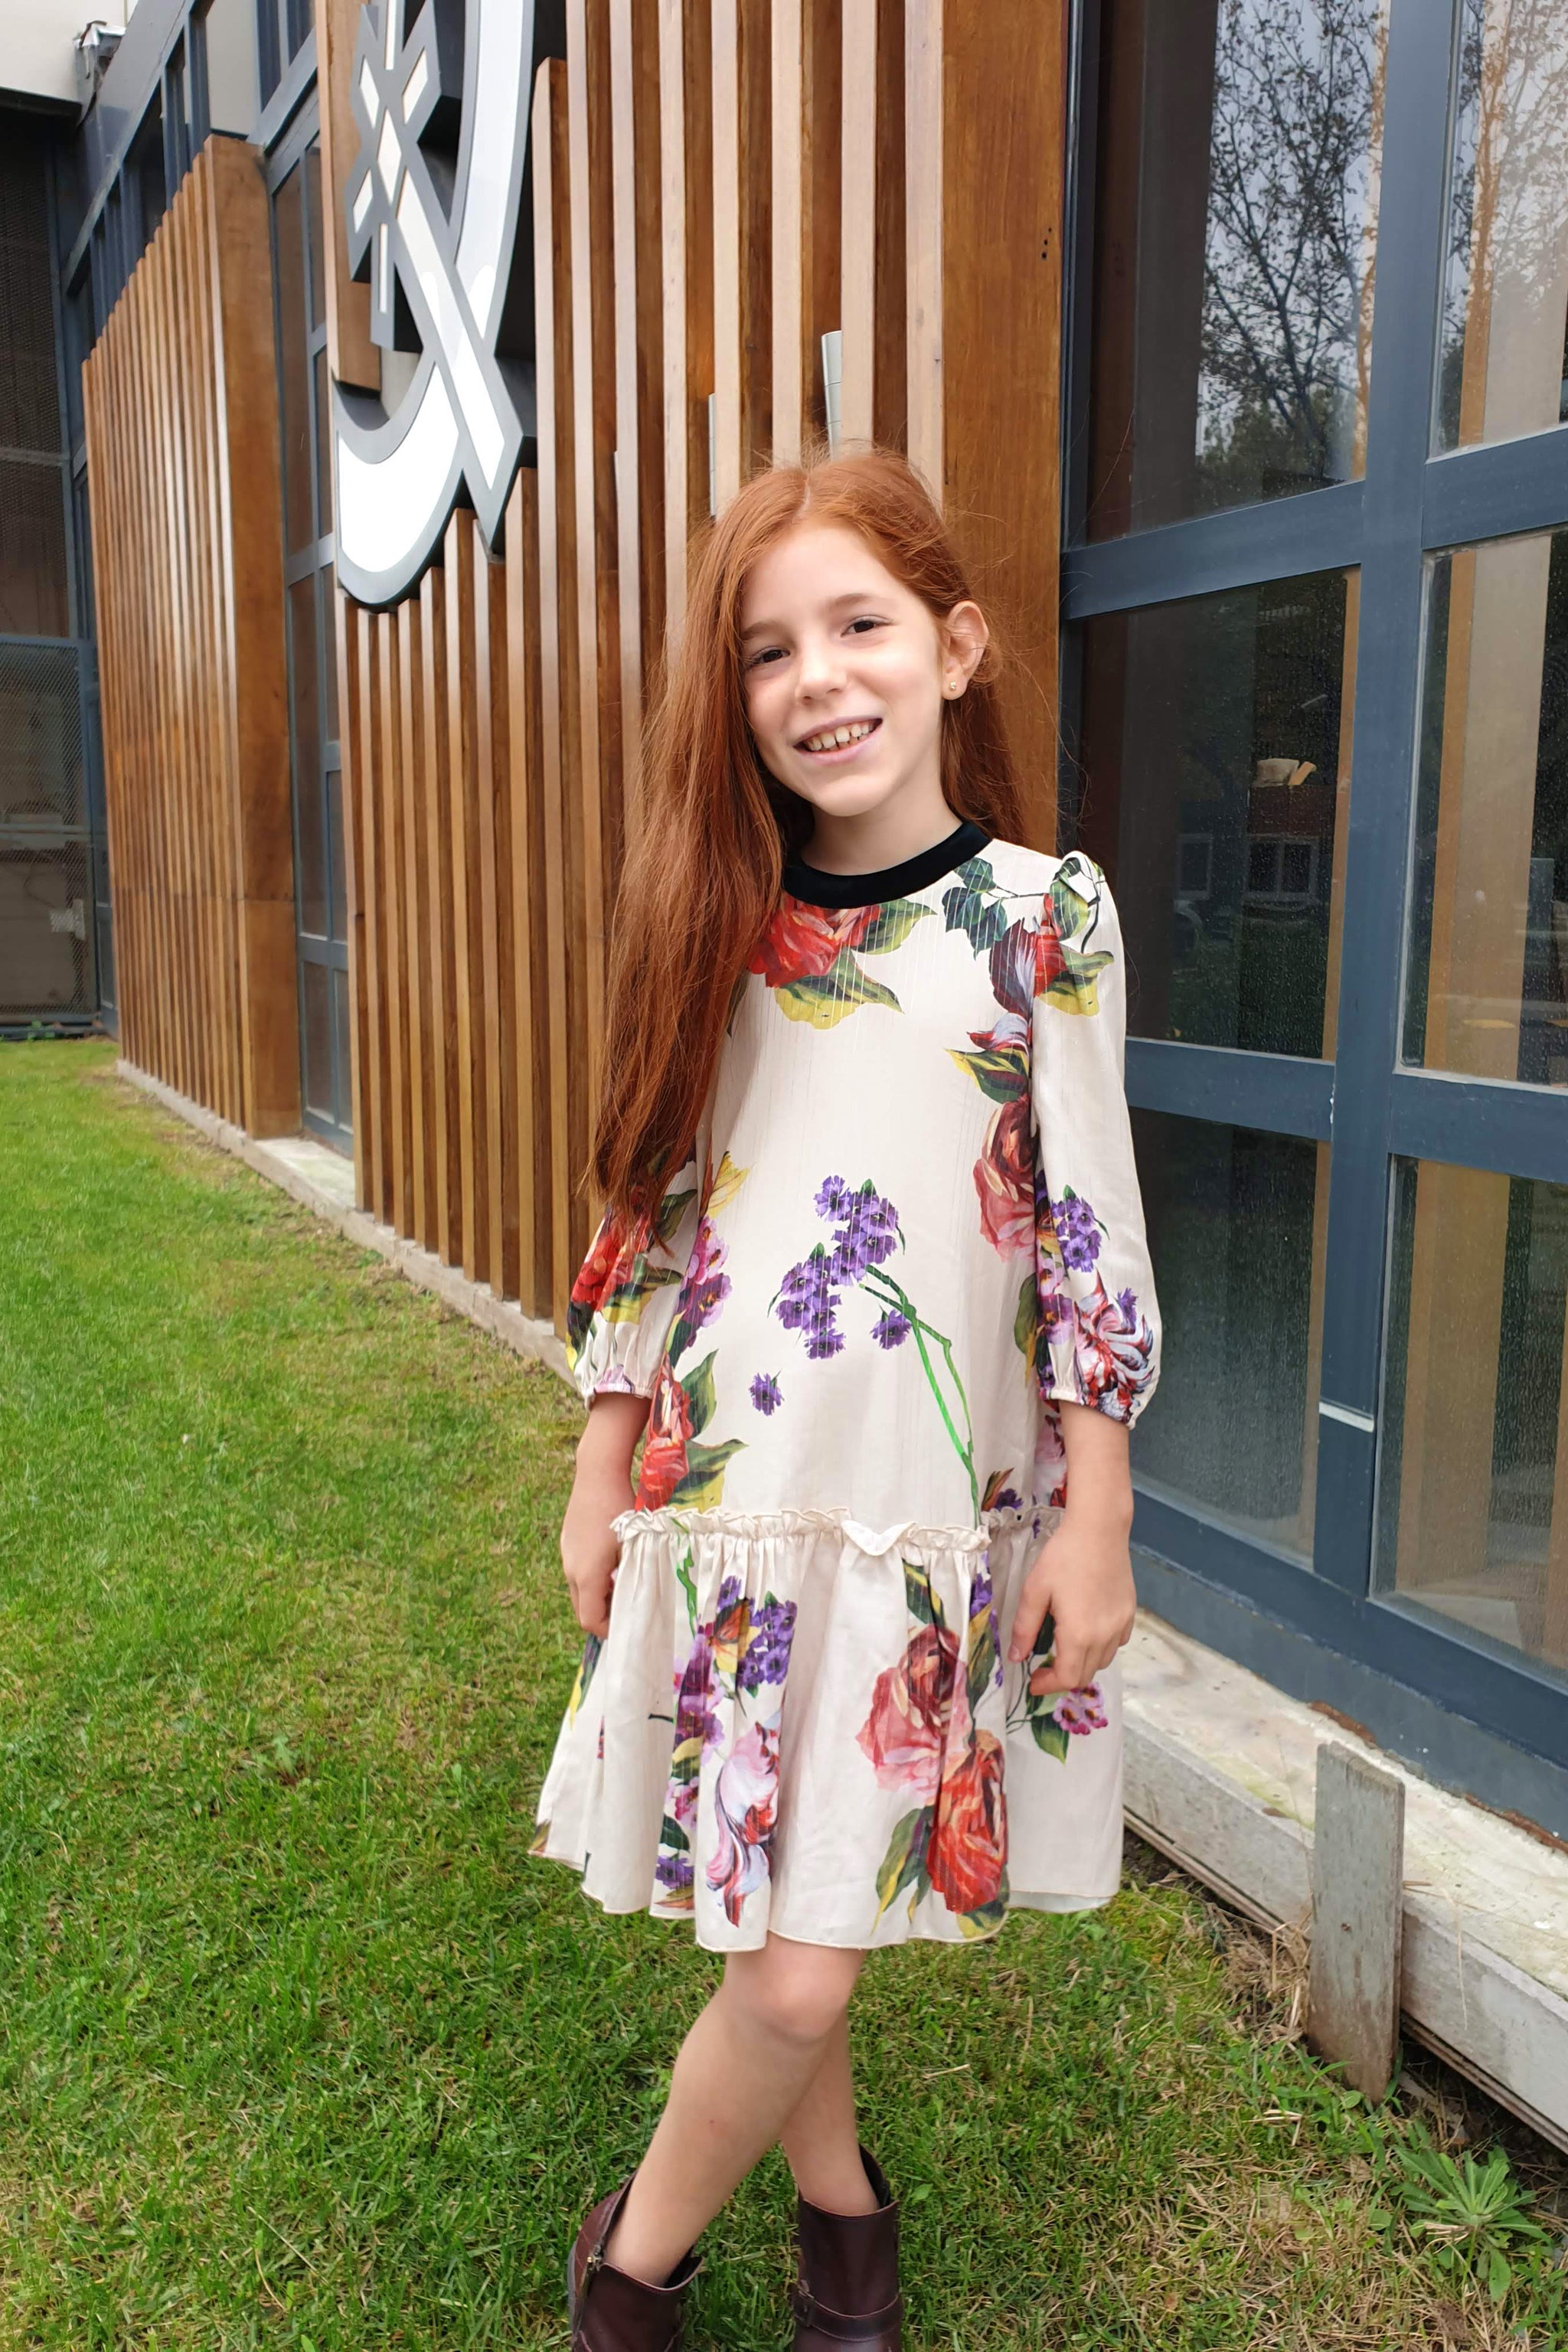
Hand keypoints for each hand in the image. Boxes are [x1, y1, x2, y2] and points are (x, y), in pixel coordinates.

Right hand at [560, 1393, 647, 1636]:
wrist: (597, 1473)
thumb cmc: (621, 1508)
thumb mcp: (635, 1546)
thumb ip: (636, 1577)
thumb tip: (643, 1600)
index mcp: (587, 1576)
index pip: (590, 1621)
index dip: (609, 1630)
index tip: (628, 1625)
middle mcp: (571, 1570)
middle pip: (582, 1609)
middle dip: (603, 1615)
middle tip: (628, 1608)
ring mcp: (566, 1555)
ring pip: (579, 1590)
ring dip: (599, 1595)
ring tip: (623, 1582)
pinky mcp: (567, 1543)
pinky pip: (577, 1572)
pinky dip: (592, 1578)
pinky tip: (612, 1560)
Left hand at [1007, 1502, 1135, 1695]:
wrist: (1099, 1529)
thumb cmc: (1063, 1557)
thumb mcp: (1035, 1591)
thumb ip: (1025, 1628)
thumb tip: (1016, 1656)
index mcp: (1079, 1634)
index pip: (1067, 1678)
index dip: (1048, 1686)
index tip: (1033, 1682)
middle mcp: (1104, 1636)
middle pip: (1086, 1674)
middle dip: (1063, 1677)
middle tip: (1043, 1667)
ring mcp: (1121, 1625)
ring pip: (1103, 1661)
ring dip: (1083, 1664)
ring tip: (1064, 1649)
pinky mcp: (1130, 1613)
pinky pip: (1116, 1643)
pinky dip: (1101, 1647)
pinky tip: (1087, 1631)